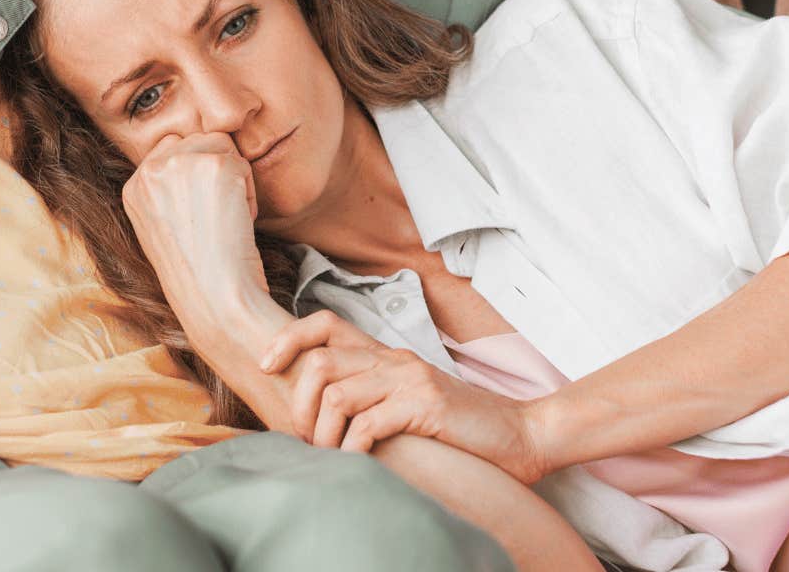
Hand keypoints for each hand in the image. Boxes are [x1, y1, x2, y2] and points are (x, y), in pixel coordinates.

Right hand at [120, 132, 266, 304]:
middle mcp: (150, 170)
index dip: (196, 174)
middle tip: (216, 217)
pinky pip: (244, 164)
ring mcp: (180, 164)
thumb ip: (168, 190)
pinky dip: (249, 194)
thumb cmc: (197, 272)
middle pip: (199, 141)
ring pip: (223, 147)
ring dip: (234, 180)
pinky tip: (236, 223)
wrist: (214, 297)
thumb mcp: (163, 227)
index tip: (201, 211)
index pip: (172, 148)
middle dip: (216, 173)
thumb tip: (195, 160)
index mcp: (133, 187)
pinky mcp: (213, 166)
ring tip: (225, 219)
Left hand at [258, 310, 552, 483]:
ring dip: (321, 433)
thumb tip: (318, 417)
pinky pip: (367, 424)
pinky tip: (355, 465)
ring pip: (337, 393)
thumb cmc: (462, 429)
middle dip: (299, 404)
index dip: (288, 339)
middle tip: (305, 438)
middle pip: (320, 361)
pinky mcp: (425, 406)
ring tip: (328, 457)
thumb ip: (372, 399)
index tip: (266, 367)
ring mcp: (411, 380)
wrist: (521, 435)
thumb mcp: (410, 404)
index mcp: (388, 355)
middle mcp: (395, 359)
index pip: (325, 323)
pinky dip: (351, 449)